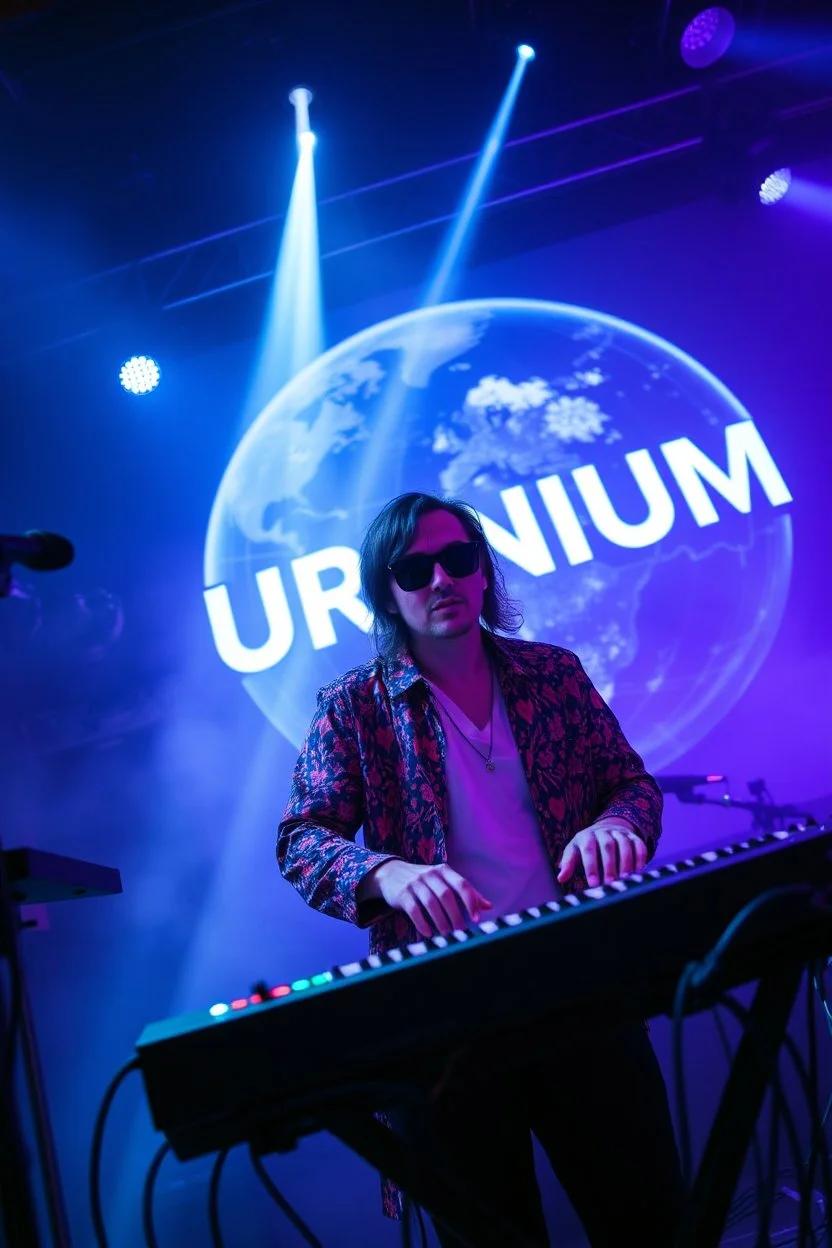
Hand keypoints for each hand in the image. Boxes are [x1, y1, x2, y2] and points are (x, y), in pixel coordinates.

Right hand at [368, 860, 492, 937]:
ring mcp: (414, 883)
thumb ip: (465, 893)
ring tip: (447, 934)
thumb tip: (488, 906)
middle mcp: (430, 874)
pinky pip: (414, 909)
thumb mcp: (444, 881)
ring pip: (431, 903)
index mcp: (444, 871)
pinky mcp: (402, 894)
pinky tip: (428, 933)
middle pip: (446, 896)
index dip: (471, 901)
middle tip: (461, 931)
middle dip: (456, 915)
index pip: (462, 884)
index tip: (476, 919)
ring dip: (441, 921)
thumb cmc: (424, 881)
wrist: (391, 874)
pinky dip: (422, 923)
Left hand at [557, 820, 646, 888]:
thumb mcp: (574, 851)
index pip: (588, 849)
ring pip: (624, 844)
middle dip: (609, 865)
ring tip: (626, 878)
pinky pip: (638, 844)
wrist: (604, 829)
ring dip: (626, 861)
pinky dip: (640, 857)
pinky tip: (639, 870)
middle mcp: (603, 832)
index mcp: (586, 835)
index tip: (593, 884)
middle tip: (610, 883)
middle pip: (607, 846)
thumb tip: (561, 878)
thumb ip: (568, 863)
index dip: (590, 866)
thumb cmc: (586, 846)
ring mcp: (619, 833)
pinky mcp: (633, 836)